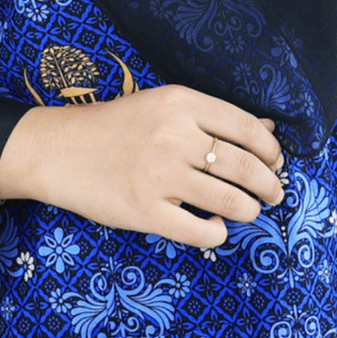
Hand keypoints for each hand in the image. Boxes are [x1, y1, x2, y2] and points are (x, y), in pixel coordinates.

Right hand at [0, 83, 287, 248]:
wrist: (59, 150)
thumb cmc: (116, 126)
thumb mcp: (164, 105)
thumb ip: (214, 117)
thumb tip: (268, 130)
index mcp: (181, 103)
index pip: (247, 127)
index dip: (271, 150)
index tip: (276, 162)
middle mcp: (175, 137)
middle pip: (244, 165)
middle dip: (268, 184)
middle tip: (274, 193)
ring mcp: (160, 176)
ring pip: (229, 200)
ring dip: (249, 210)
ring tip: (249, 211)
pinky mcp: (145, 211)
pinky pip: (199, 231)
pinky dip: (217, 234)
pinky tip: (215, 228)